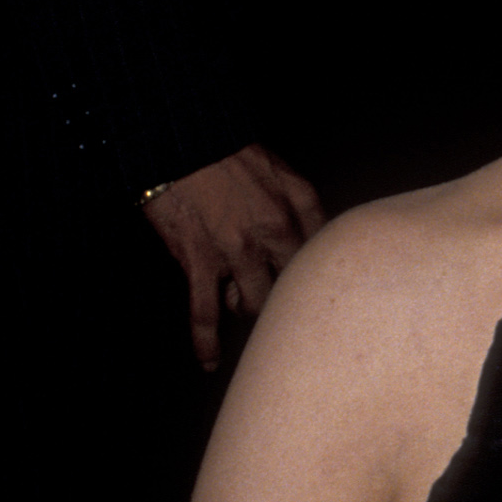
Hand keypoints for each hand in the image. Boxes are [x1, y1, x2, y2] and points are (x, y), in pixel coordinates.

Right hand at [141, 144, 325, 369]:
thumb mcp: (285, 173)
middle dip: (291, 303)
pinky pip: (204, 311)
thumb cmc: (231, 155)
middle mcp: (274, 234)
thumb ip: (306, 208)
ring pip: (256, 304)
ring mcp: (236, 251)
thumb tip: (317, 242)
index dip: (320, 279)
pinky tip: (210, 361)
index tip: (320, 295)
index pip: (322, 258)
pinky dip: (206, 341)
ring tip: (242, 305)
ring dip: (251, 310)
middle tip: (285, 310)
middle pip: (295, 287)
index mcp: (299, 210)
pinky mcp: (198, 260)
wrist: (180, 141)